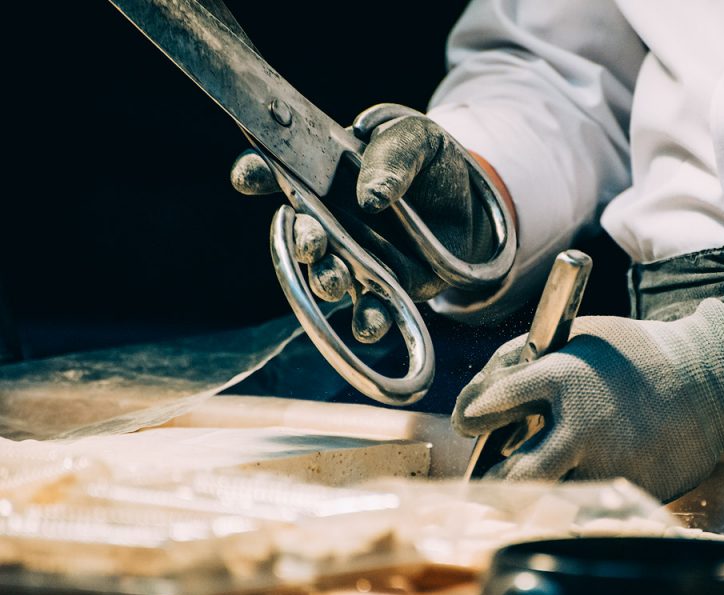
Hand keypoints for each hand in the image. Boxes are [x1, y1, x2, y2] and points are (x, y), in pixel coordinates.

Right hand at [230, 105, 499, 302]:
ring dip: (326, 280)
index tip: (250, 175)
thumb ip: (393, 153)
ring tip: (336, 279)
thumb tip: (373, 198)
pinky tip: (369, 325)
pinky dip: (366, 323)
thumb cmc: (431, 164)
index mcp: (324, 175)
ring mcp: (353, 259)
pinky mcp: (383, 289)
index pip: (277, 172)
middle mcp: (329, 222)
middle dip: (301, 239)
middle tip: (312, 239)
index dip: (256, 173)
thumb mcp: (418, 137)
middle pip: (301, 233)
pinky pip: (367, 313)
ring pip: (327, 276)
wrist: (471, 206)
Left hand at [453, 299, 723, 500]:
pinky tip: (574, 487)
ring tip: (528, 488)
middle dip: (496, 479)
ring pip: (548, 501)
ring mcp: (608, 465)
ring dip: (534, 497)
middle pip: (514, 475)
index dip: (474, 414)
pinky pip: (586, 511)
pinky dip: (574, 504)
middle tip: (491, 476)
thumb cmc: (634, 356)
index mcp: (562, 378)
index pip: (492, 402)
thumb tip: (478, 401)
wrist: (709, 380)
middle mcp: (580, 428)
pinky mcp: (632, 492)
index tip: (471, 421)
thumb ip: (523, 362)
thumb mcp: (576, 338)